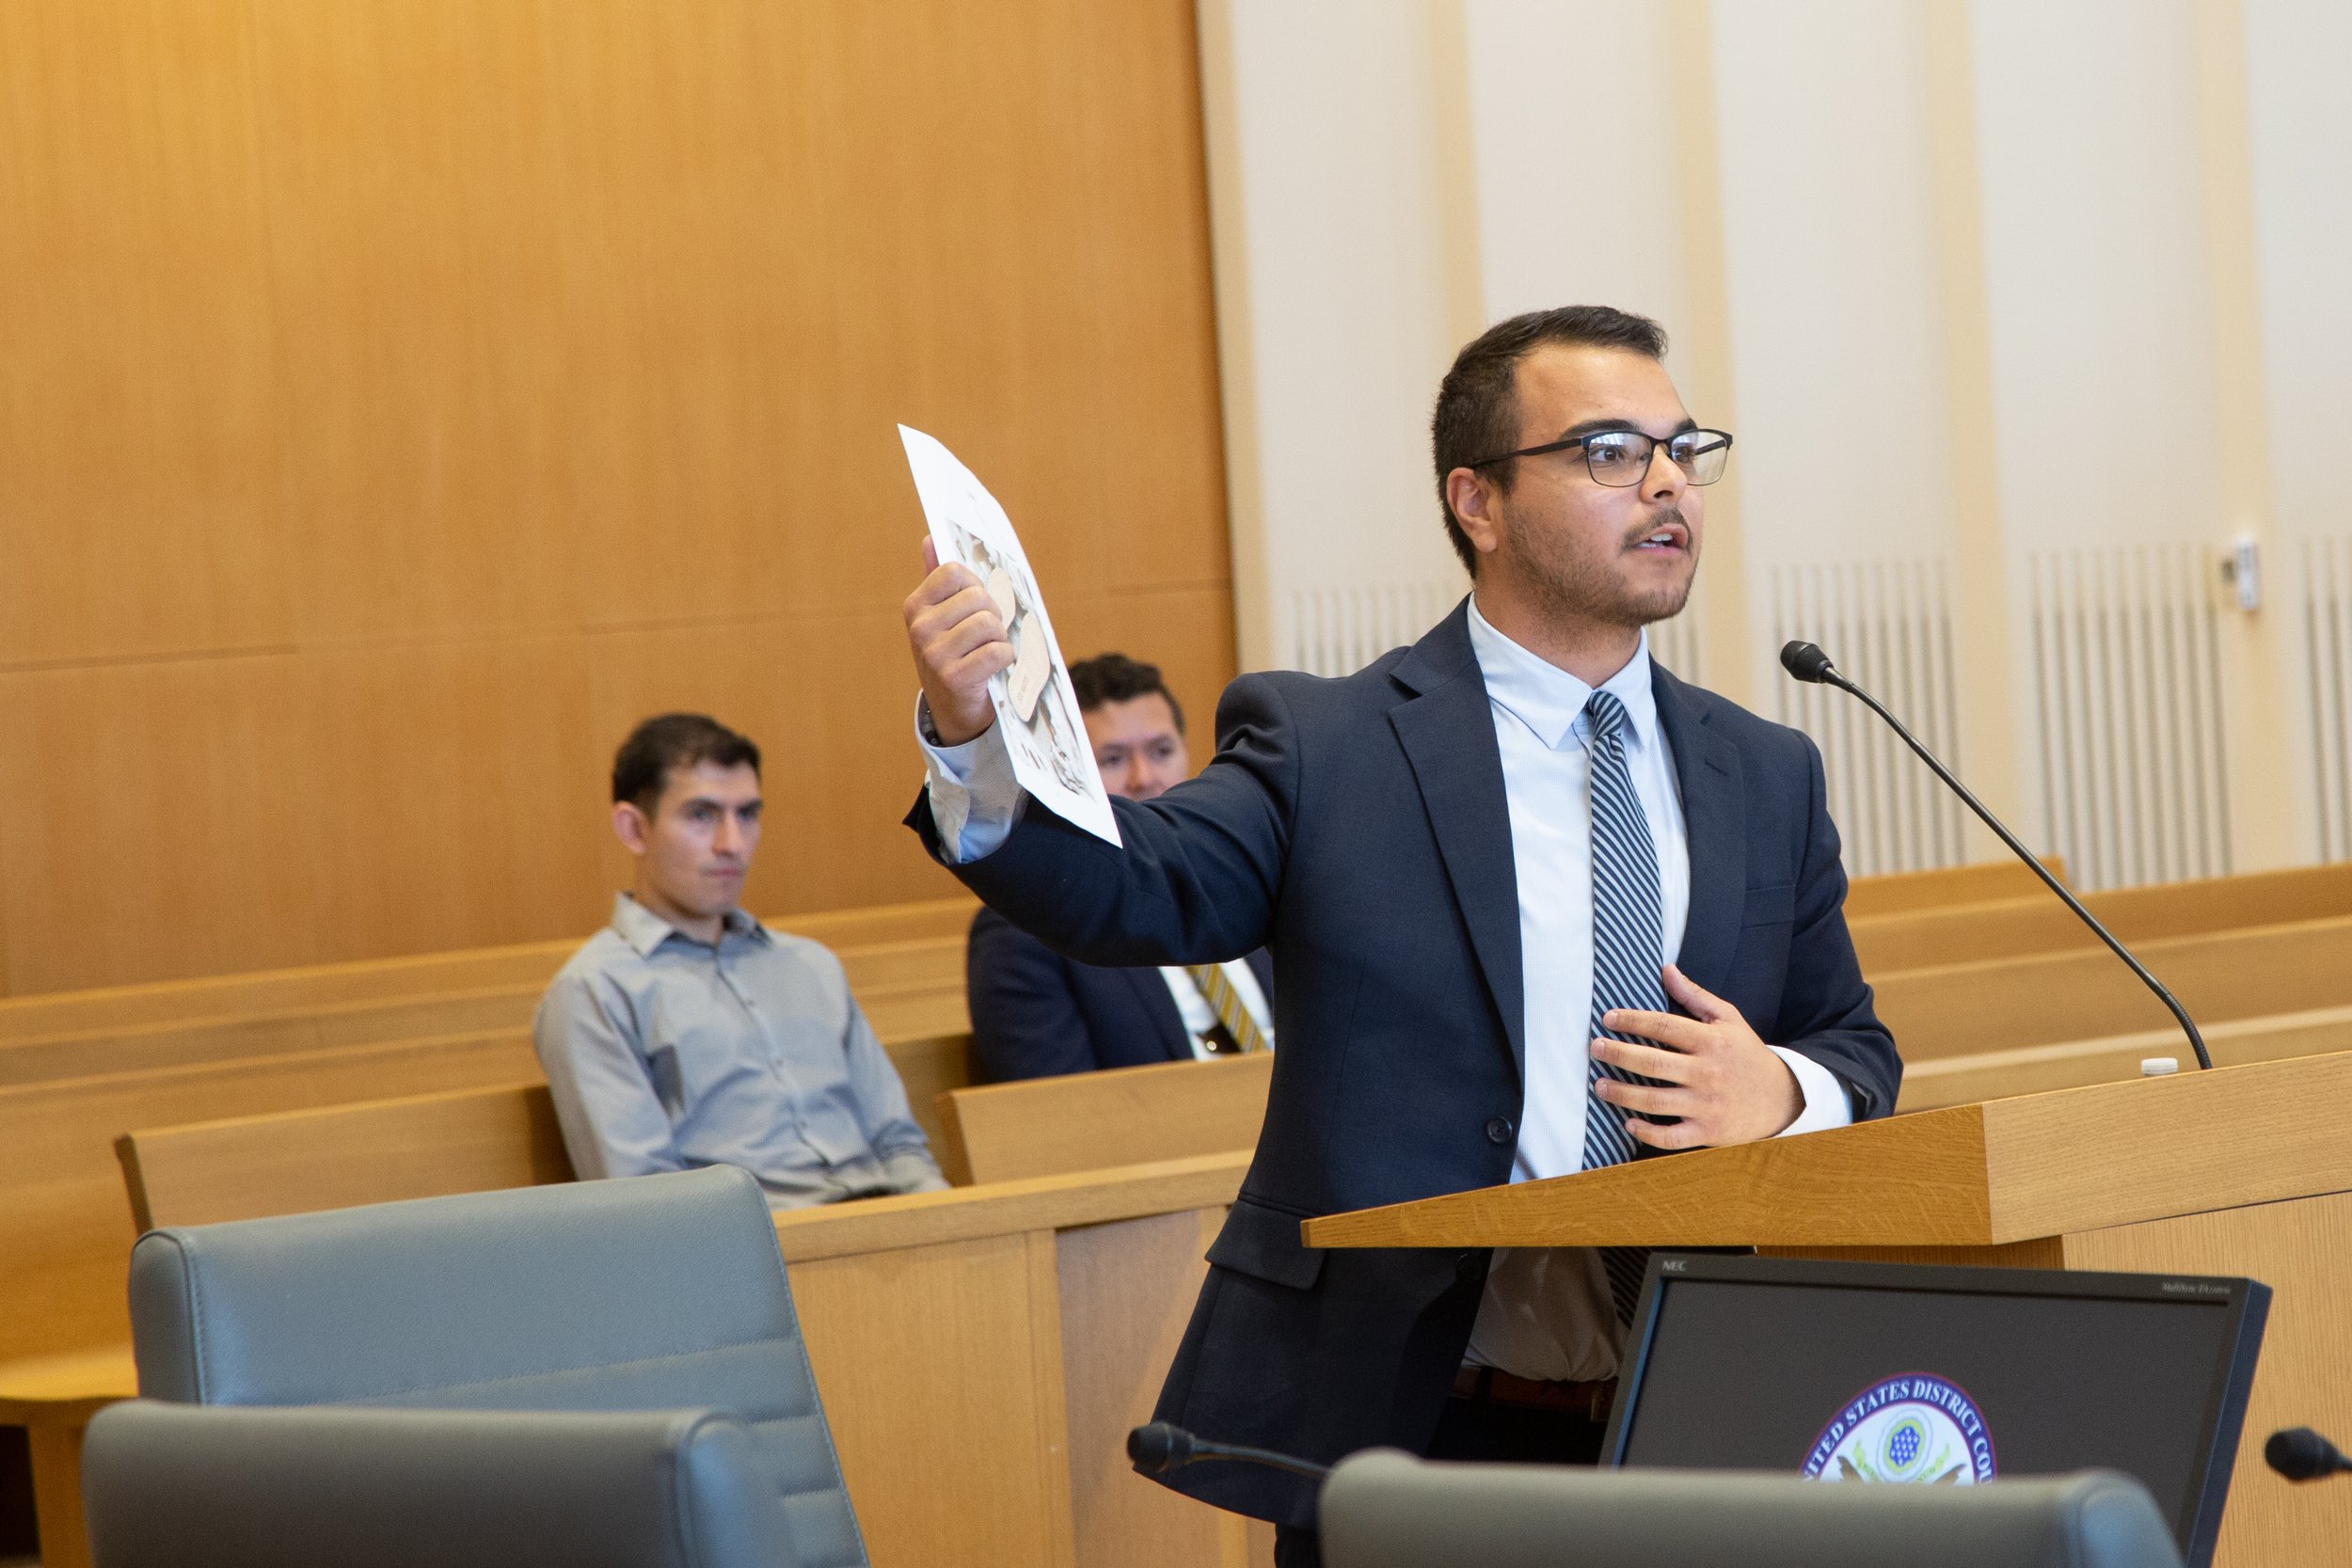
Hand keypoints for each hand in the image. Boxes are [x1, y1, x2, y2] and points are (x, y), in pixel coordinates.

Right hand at [903, 537, 1013, 745]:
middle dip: (992, 614)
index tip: (973, 605)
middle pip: (978, 597)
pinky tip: (995, 666)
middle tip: (985, 634)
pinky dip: (1005, 657)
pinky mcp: (955, 678)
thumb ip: (936, 579)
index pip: (954, 572)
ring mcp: (935, 655)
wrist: (953, 708)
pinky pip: (998, 651)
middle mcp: (920, 629)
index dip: (975, 585)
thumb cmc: (953, 653)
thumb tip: (929, 539)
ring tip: (989, 650)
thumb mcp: (940, 617)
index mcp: (915, 607)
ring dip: (1000, 637)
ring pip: (990, 623)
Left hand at [1588, 964, 1801, 1150]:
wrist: (1783, 1098)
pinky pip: (1671, 1136)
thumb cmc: (1747, 1054)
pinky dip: (1647, 1132)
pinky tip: (1628, 1122)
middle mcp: (1707, 1072)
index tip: (1608, 1019)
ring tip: (1599, 1085)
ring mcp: (1707, 1105)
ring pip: (1655, 1101)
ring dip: (1622, 1093)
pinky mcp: (1708, 1132)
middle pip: (1652, 1062)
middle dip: (1617, 1054)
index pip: (1663, 1026)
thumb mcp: (1728, 1020)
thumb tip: (1666, 969)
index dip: (1632, 1021)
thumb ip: (1696, 996)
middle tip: (1595, 1048)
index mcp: (1711, 1041)